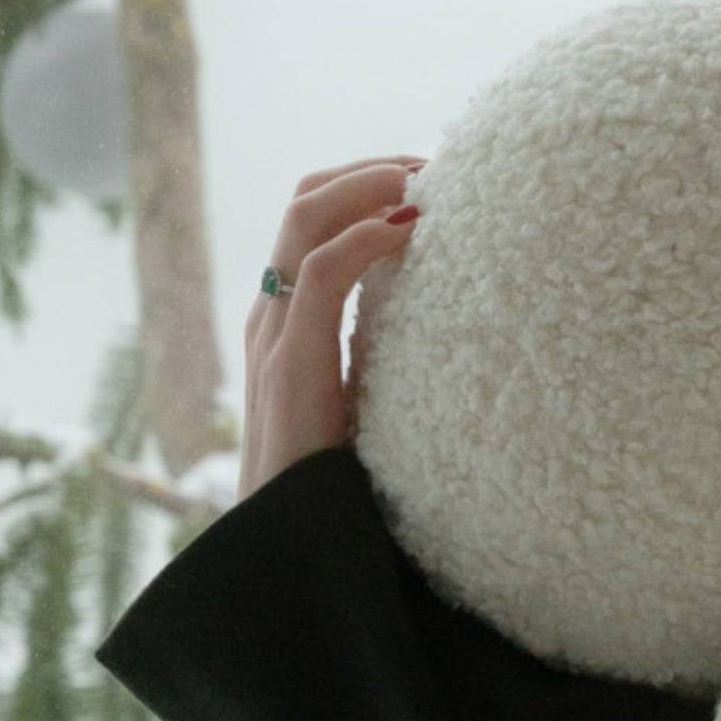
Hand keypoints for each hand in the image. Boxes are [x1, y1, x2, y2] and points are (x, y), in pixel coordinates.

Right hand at [237, 155, 425, 500]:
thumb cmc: (339, 489)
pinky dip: (363, 236)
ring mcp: (276, 337)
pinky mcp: (291, 366)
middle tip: (437, 166)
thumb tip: (447, 329)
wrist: (298, 554)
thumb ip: (384, 360)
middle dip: (370, 169)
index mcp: (289, 324)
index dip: (366, 185)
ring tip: (428, 180)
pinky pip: (318, 274)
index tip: (432, 180)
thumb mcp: (366, 404)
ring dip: (370, 183)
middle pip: (305, 200)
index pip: (313, 219)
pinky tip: (409, 229)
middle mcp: (273, 318)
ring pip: (305, 217)